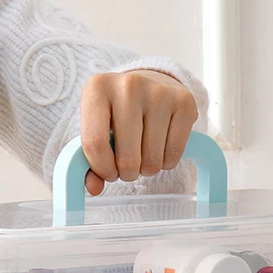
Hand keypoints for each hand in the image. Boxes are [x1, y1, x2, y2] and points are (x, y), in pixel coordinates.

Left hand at [79, 69, 198, 195]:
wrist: (150, 85)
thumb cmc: (117, 114)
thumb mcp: (96, 130)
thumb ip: (88, 163)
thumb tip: (94, 188)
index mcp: (97, 88)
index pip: (95, 143)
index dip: (102, 169)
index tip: (109, 172)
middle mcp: (128, 84)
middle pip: (127, 158)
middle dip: (127, 173)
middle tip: (128, 164)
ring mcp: (158, 92)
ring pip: (152, 161)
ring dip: (147, 169)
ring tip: (144, 153)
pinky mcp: (184, 102)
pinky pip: (174, 155)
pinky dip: (166, 162)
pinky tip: (161, 148)